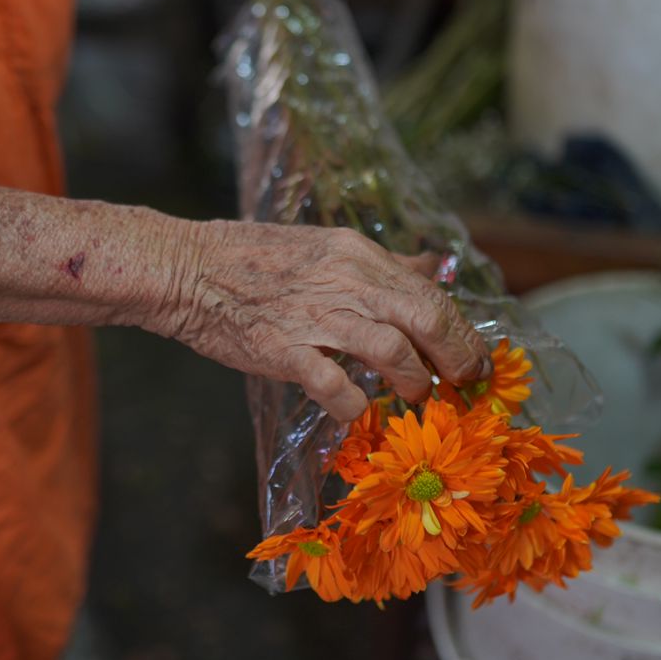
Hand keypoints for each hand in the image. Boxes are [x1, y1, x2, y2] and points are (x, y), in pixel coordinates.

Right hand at [154, 219, 491, 421]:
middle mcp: (345, 281)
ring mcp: (316, 317)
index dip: (462, 331)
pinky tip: (358, 413)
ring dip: (414, 383)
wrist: (186, 267)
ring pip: (393, 353)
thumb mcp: (326, 246)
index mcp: (357, 254)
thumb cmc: (252, 258)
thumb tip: (429, 266)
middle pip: (427, 319)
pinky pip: (337, 388)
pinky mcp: (286, 351)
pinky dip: (356, 407)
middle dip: (456, 358)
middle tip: (463, 384)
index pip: (430, 292)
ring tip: (415, 397)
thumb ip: (380, 262)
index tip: (474, 358)